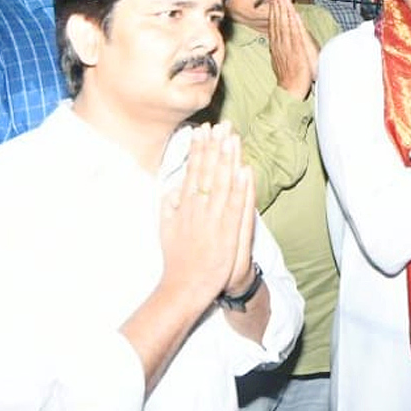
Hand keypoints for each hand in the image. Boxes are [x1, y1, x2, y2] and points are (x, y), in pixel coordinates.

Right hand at [159, 122, 255, 309]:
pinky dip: (241, 188)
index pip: (193, 170)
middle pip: (207, 172)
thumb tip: (171, 186)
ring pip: (222, 184)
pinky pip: (235, 206)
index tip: (203, 129)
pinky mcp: (227, 233)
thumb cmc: (177, 258)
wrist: (185, 286)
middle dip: (214, 146)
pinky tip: (245, 170)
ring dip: (228, 160)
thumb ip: (168, 205)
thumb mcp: (166, 228)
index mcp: (184, 205)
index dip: (199, 148)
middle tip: (221, 123)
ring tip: (232, 138)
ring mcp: (212, 220)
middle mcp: (197, 209)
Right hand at [268, 0, 317, 99]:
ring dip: (283, 9)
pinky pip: (294, 33)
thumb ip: (279, 50)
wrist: (290, 91)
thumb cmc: (288, 79)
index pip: (274, 24)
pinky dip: (293, 22)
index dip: (273, 10)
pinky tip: (293, 12)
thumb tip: (277, 43)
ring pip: (284, 24)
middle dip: (276, 5)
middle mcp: (280, 44)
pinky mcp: (296, 51)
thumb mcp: (280, 61)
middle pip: (277, 21)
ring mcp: (287, 47)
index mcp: (276, 46)